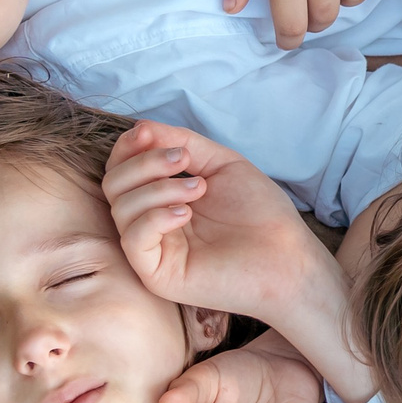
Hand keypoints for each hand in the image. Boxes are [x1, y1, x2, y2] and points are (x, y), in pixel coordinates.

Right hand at [106, 121, 341, 331]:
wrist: (287, 257)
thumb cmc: (260, 213)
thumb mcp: (222, 164)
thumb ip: (183, 142)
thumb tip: (142, 128)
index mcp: (163, 197)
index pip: (122, 169)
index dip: (128, 147)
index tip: (147, 132)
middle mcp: (151, 222)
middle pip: (114, 184)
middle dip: (144, 163)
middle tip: (184, 160)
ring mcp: (153, 250)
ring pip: (122, 208)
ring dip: (158, 188)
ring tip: (199, 189)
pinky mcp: (157, 275)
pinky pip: (133, 239)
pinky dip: (155, 217)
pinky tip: (186, 214)